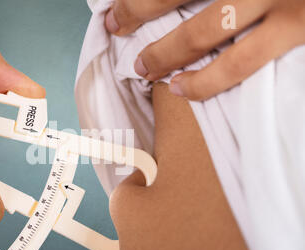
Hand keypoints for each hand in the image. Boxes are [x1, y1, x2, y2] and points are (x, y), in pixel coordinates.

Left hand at [105, 0, 304, 99]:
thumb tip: (184, 2)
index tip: (115, 5)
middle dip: (139, 10)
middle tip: (116, 25)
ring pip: (205, 29)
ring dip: (165, 51)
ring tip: (142, 68)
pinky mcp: (301, 28)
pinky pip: (242, 62)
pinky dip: (207, 79)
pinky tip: (184, 88)